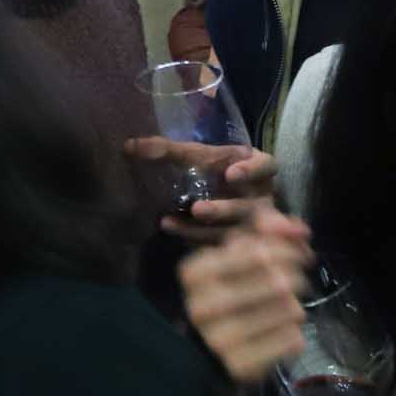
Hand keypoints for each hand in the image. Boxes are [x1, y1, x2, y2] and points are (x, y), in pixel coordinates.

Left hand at [125, 136, 275, 237]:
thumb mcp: (195, 156)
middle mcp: (261, 200)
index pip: (266, 167)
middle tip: (198, 209)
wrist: (217, 197)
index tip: (230, 174)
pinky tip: (175, 236)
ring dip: (204, 232)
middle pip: (251, 207)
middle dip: (225, 210)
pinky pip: (222, 250)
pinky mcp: (238, 245)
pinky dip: (197, 244)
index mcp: (259, 171)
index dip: (252, 171)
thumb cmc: (213, 171)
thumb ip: (168, 151)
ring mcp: (253, 226)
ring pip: (235, 234)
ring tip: (169, 223)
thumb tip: (129, 145)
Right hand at [179, 208, 312, 384]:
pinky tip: (281, 333)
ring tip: (285, 309)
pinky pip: (293, 340)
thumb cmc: (228, 292)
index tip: (300, 255)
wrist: (208, 351)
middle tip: (295, 283)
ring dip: (296, 307)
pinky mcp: (240, 366)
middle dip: (297, 278)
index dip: (290, 250)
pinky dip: (295, 334)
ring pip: (290, 310)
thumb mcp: (239, 253)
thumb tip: (299, 228)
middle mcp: (202, 306)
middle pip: (280, 281)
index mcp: (195, 273)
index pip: (261, 252)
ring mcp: (219, 339)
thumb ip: (269, 230)